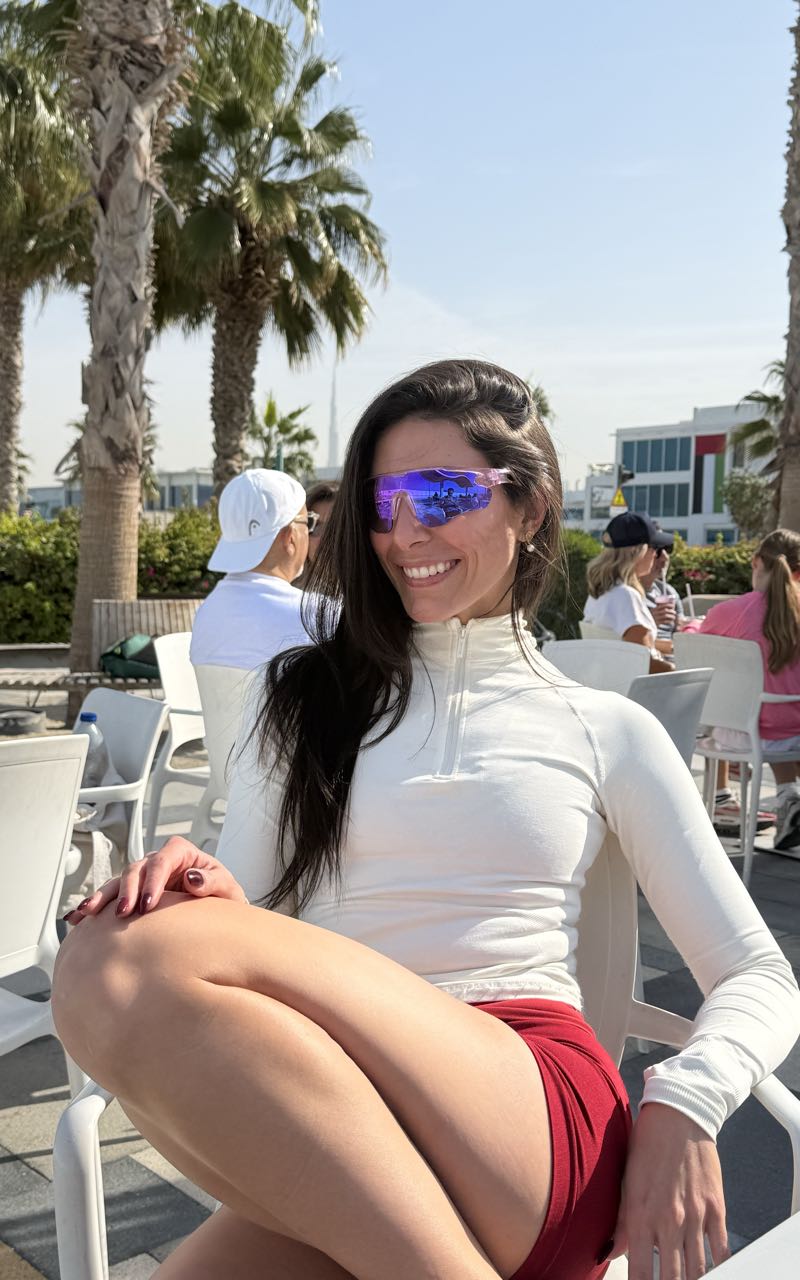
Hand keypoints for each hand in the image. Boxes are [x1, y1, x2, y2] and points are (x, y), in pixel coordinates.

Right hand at [63, 837, 248, 922]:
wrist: (217, 915)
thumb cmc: (223, 898)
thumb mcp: (227, 890)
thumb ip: (213, 882)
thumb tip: (192, 878)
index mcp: (181, 854)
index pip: (162, 860)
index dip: (153, 881)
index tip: (148, 905)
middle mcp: (158, 862)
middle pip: (136, 869)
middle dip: (126, 891)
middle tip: (123, 914)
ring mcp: (143, 877)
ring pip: (117, 881)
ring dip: (102, 897)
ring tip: (88, 913)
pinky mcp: (132, 894)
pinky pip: (109, 897)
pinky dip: (93, 907)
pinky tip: (77, 918)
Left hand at [610, 1103, 728, 1279]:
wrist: (677, 1115)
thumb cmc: (647, 1146)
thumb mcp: (626, 1183)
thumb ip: (620, 1223)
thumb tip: (608, 1252)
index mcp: (641, 1215)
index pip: (639, 1272)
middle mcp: (669, 1220)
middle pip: (671, 1278)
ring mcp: (695, 1216)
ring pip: (697, 1270)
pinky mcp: (716, 1208)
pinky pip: (720, 1250)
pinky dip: (717, 1266)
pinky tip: (711, 1272)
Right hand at [652, 602, 676, 625]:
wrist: (646, 625)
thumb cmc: (652, 617)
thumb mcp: (653, 612)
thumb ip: (658, 608)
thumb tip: (666, 604)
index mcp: (654, 609)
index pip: (663, 605)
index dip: (669, 605)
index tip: (673, 605)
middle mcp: (655, 613)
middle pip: (665, 610)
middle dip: (671, 611)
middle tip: (674, 612)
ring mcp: (656, 618)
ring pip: (666, 616)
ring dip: (671, 616)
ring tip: (673, 617)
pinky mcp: (657, 623)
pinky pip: (665, 621)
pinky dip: (669, 621)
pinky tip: (671, 621)